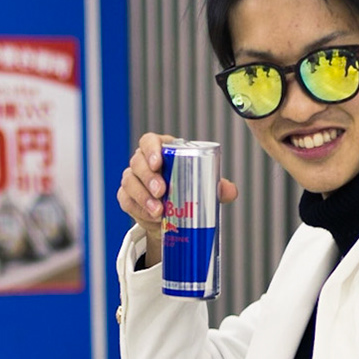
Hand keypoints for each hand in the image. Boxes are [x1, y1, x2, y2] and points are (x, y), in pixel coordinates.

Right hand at [118, 132, 237, 264]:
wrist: (173, 217)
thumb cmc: (187, 192)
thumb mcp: (202, 187)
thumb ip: (216, 186)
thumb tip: (231, 191)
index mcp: (160, 151)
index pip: (149, 141)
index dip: (151, 149)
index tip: (158, 163)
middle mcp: (142, 162)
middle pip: (137, 162)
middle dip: (148, 177)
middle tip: (162, 191)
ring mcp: (132, 179)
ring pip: (130, 182)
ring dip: (143, 197)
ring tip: (159, 211)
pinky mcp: (127, 197)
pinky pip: (127, 201)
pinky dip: (138, 209)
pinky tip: (151, 217)